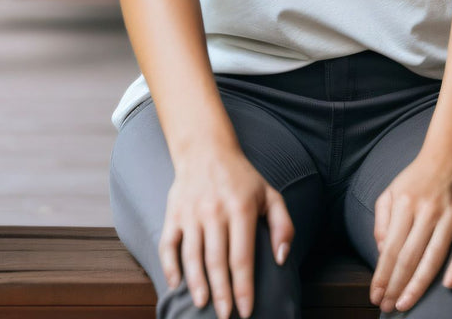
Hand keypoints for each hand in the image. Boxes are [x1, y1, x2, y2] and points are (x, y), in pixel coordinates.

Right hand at [160, 144, 295, 318]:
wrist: (205, 149)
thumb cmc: (242, 178)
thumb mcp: (270, 194)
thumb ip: (283, 225)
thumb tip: (281, 258)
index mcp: (241, 207)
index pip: (242, 256)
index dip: (244, 287)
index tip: (246, 311)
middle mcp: (215, 210)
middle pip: (217, 261)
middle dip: (221, 293)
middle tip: (225, 316)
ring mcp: (191, 212)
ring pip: (192, 256)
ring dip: (197, 284)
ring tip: (203, 305)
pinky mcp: (173, 213)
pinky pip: (168, 244)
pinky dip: (170, 266)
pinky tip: (176, 284)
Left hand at [369, 149, 451, 312]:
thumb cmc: (418, 176)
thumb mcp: (392, 189)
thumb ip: (382, 219)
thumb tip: (380, 251)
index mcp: (405, 203)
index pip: (390, 248)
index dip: (382, 275)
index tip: (375, 295)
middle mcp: (427, 210)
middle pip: (409, 257)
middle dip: (396, 286)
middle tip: (389, 308)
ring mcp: (451, 215)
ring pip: (434, 257)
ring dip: (419, 285)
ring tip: (406, 304)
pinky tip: (446, 286)